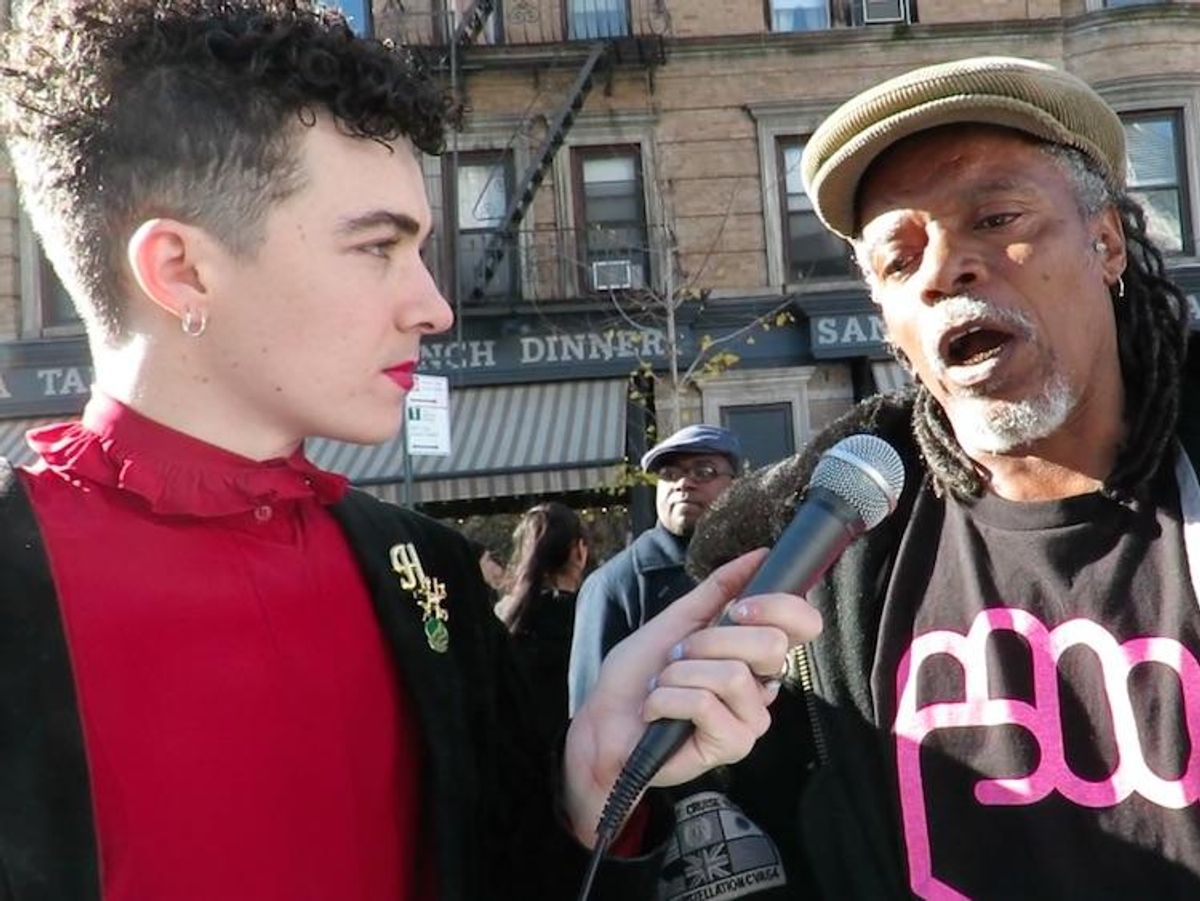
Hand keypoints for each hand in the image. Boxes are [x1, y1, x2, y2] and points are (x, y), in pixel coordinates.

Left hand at [561, 549, 822, 846]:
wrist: (605, 722)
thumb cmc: (640, 675)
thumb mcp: (679, 620)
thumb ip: (720, 588)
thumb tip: (760, 554)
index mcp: (756, 654)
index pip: (804, 623)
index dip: (779, 606)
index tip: (737, 609)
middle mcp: (763, 686)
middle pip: (769, 645)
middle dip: (708, 642)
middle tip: (679, 657)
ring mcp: (751, 719)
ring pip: (732, 674)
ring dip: (679, 674)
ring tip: (664, 686)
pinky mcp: (732, 746)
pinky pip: (705, 703)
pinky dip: (667, 699)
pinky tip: (658, 713)